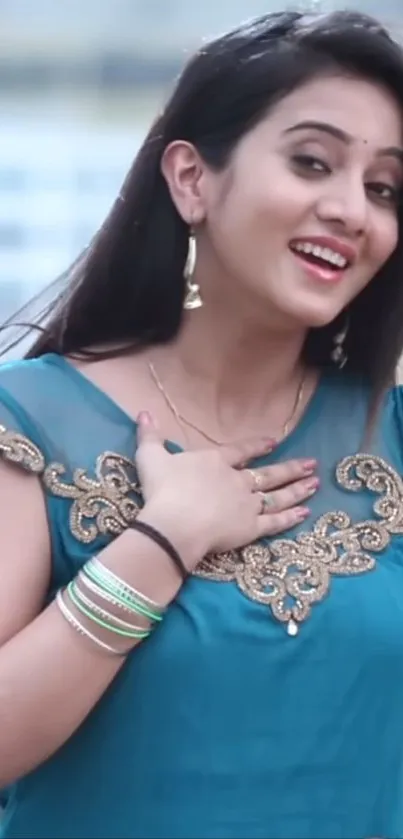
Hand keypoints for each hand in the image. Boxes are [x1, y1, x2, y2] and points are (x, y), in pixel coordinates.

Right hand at [135, 412, 317, 571]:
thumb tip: (144, 413)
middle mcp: (236, 481)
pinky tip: (304, 512)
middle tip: (312, 464)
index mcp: (215, 462)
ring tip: (316, 483)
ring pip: (277, 496)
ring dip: (297, 489)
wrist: (174, 524)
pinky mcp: (249, 529)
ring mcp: (246, 505)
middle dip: (291, 468)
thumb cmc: (162, 490)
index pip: (241, 451)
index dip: (257, 446)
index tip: (274, 442)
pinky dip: (289, 517)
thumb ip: (150, 436)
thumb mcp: (151, 457)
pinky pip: (273, 522)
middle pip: (268, 474)